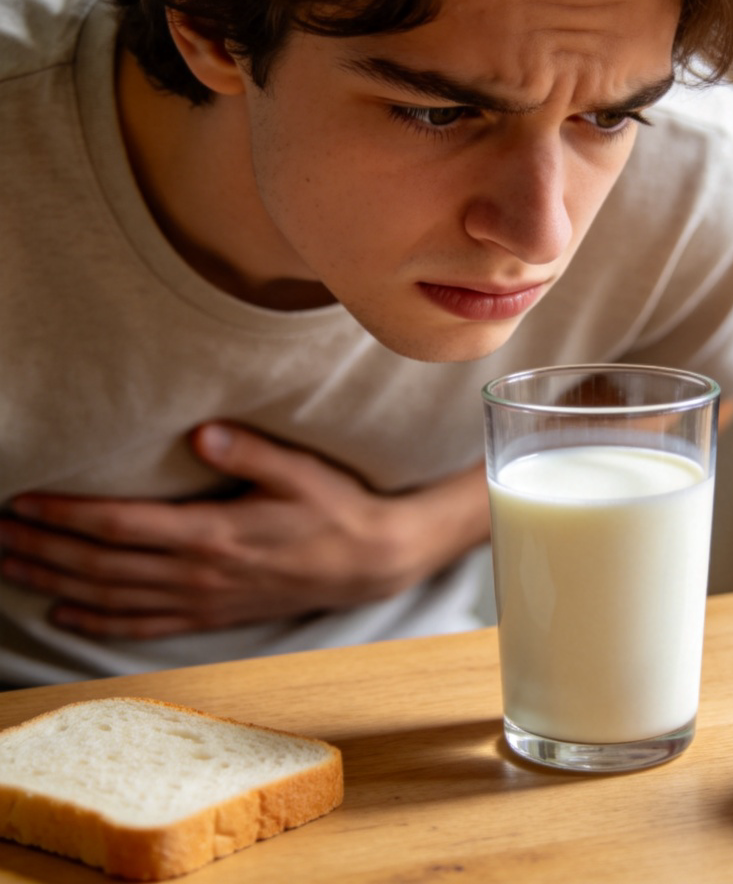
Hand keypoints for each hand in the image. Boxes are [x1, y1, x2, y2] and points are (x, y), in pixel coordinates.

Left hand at [0, 423, 489, 639]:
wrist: (370, 563)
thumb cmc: (336, 510)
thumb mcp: (301, 473)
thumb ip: (250, 452)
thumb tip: (201, 433)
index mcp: (213, 534)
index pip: (121, 526)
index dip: (68, 515)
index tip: (23, 502)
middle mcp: (199, 573)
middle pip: (101, 565)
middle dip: (43, 549)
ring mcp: (203, 600)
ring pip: (111, 598)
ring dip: (55, 584)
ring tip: (11, 568)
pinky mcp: (213, 614)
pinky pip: (142, 626)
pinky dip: (98, 622)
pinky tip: (64, 615)